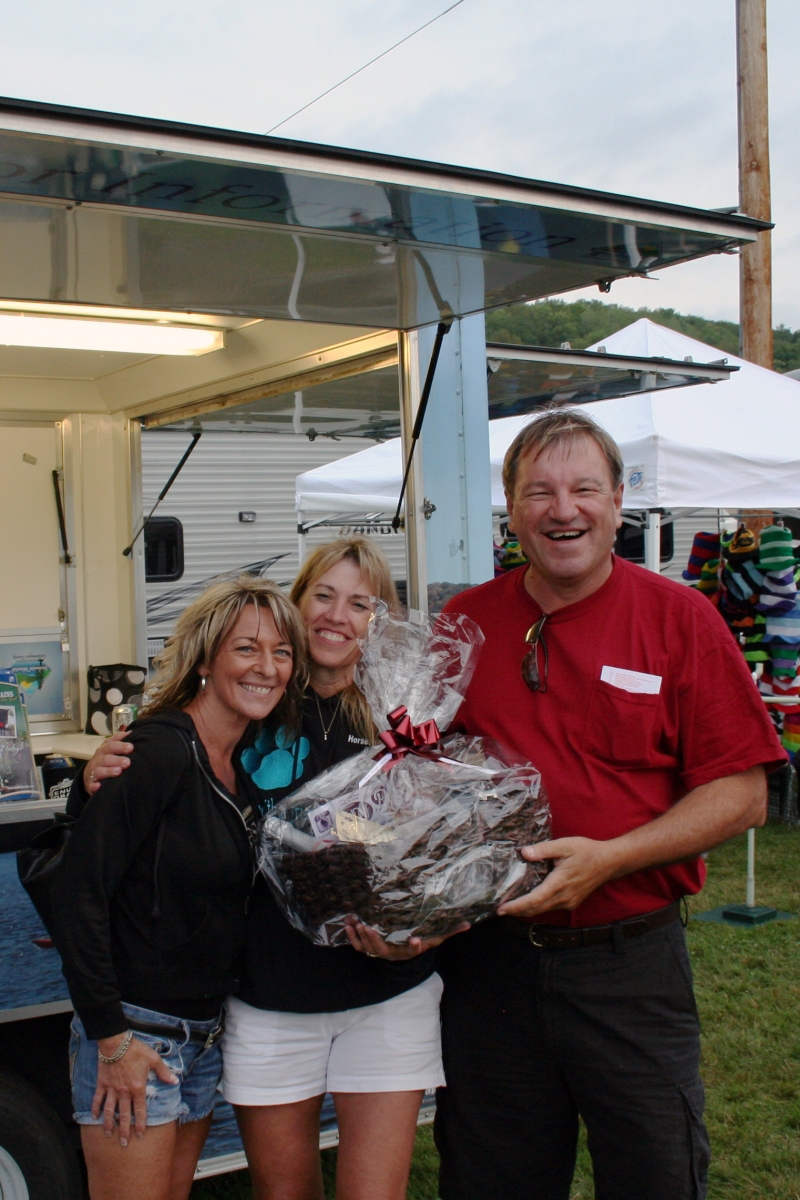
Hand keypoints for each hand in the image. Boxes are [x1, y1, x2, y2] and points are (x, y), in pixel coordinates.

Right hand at [84, 737, 133, 794]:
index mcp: (103, 750)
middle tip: (127, 762)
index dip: (120, 746)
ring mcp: (92, 772)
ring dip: (108, 771)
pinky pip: (91, 785)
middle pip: (106, 758)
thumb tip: (132, 732)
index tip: (131, 747)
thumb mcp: (109, 749)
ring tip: (118, 771)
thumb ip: (119, 740)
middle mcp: (97, 760)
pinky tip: (99, 786)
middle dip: (117, 760)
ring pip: (99, 771)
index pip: (111, 745)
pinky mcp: (90, 784)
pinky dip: (94, 786)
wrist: (89, 775)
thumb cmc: (105, 760)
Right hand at [92, 1034, 176, 1144]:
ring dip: (109, 1124)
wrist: (117, 1043)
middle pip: (123, 1115)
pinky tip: (93, 1117)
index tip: (139, 1135)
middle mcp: (124, 1092)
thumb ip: (163, 1072)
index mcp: (138, 1088)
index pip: (140, 1111)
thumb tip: (175, 1081)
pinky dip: (95, 1109)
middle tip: (123, 1143)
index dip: (140, 1124)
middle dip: (124, 1131)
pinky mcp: (102, 1084)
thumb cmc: (136, 1050)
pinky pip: (98, 1099)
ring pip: (109, 1111)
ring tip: (109, 1134)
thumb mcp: (154, 1059)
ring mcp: (112, 1089)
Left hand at [344, 916, 469, 959]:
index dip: (415, 946)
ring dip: (359, 936)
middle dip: (375, 939)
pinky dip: (351, 937)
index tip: (415, 939)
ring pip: (367, 948)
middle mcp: (395, 953)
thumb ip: (450, 931)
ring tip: (355, 921)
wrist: (405, 954)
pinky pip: (358, 946)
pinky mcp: (370, 950)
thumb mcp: (436, 937)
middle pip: (384, 949)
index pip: (415, 949)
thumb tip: (469, 924)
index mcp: (411, 950)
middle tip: (368, 926)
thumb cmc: (421, 941)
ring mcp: (380, 953)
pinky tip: (347, 923)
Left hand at [497, 838, 618, 919]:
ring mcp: (569, 902)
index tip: (502, 909)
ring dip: (526, 910)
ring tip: (510, 906)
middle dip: (517, 911)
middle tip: (499, 910)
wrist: (608, 862)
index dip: (516, 906)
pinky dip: (538, 907)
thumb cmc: (587, 851)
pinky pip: (551, 907)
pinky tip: (529, 901)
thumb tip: (524, 853)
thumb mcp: (564, 845)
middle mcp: (564, 897)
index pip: (534, 900)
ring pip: (543, 910)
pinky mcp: (571, 902)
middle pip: (536, 909)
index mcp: (560, 883)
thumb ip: (543, 849)